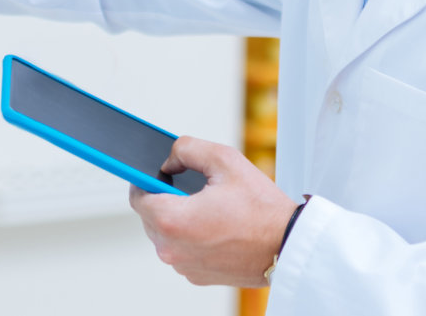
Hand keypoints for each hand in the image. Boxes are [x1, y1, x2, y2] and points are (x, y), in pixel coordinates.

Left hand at [128, 137, 296, 287]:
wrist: (287, 245)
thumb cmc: (261, 209)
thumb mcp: (225, 160)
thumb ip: (187, 149)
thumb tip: (169, 159)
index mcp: (172, 220)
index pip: (137, 195)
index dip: (146, 180)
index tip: (156, 174)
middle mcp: (171, 249)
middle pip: (151, 216)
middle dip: (168, 199)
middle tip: (197, 189)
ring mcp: (183, 266)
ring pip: (167, 234)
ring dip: (181, 219)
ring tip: (213, 209)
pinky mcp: (196, 276)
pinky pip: (183, 251)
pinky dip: (193, 238)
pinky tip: (217, 228)